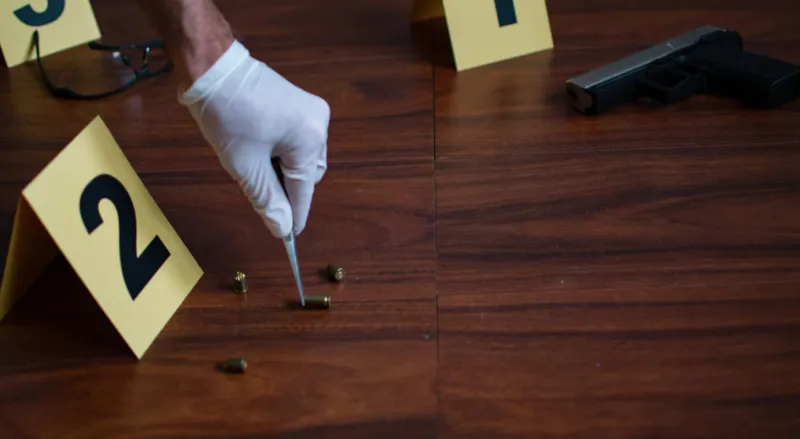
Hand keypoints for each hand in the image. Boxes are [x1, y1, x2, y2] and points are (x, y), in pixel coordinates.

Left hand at [178, 40, 329, 237]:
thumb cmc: (227, 115)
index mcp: (310, 138)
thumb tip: (283, 229)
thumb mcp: (245, 166)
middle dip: (287, 188)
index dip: (295, 214)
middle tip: (259, 195)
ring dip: (284, 171)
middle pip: (308, 174)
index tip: (288, 238)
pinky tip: (261, 153)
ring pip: (304, 159)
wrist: (214, 67)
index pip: (305, 189)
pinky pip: (298, 141)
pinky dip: (283, 154)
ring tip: (255, 169)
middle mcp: (319, 125)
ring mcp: (312, 112)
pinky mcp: (301, 105)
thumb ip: (268, 200)